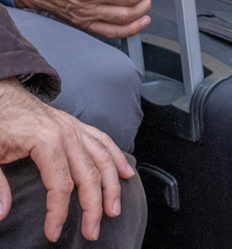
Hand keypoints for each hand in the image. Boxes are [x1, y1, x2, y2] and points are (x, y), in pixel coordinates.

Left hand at [0, 78, 132, 242]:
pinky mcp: (77, 125)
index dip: (59, 212)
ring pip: (104, 158)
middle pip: (90, 174)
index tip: (53, 232)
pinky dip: (117, 157)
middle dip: (94, 206)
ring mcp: (75, 128)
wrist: (1, 92)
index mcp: (46, 141)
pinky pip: (104, 141)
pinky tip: (126, 172)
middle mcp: (68, 134)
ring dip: (112, 185)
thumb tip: (2, 213)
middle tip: (92, 231)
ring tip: (114, 209)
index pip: (61, 184)